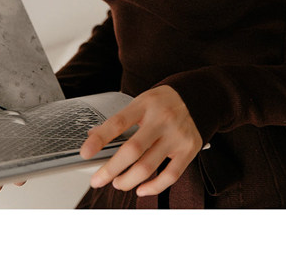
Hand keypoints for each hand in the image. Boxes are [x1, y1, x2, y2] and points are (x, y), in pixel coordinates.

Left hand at [81, 85, 201, 196]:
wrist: (200, 95)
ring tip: (118, 183)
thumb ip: (122, 119)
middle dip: (111, 169)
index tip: (85, 153)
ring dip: (128, 181)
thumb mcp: (142, 102)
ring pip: (148, 166)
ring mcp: (177, 135)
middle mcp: (163, 119)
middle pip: (132, 150)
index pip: (118, 122)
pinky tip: (141, 189)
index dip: (100, 139)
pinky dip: (153, 187)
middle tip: (98, 180)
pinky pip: (170, 175)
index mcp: (146, 104)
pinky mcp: (189, 148)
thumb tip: (93, 136)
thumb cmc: (165, 102)